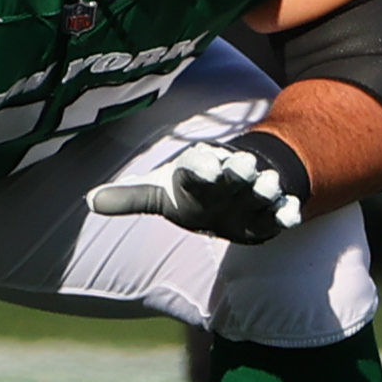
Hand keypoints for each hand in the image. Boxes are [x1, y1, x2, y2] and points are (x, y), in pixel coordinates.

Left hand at [88, 133, 306, 245]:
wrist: (237, 184)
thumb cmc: (193, 191)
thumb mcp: (160, 194)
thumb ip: (129, 198)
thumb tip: (89, 201)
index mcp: (199, 171)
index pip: (196, 166)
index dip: (197, 166)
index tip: (198, 165)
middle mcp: (228, 177)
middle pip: (234, 172)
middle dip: (236, 169)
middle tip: (239, 165)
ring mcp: (253, 192)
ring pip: (261, 188)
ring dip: (264, 187)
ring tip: (267, 185)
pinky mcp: (273, 210)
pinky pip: (284, 209)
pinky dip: (289, 211)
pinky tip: (292, 216)